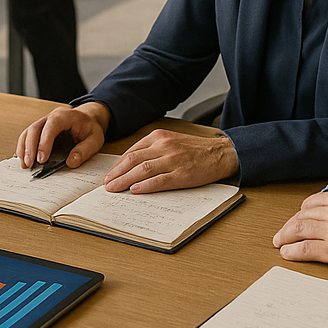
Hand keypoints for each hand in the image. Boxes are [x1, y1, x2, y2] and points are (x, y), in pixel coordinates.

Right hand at [16, 103, 110, 169]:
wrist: (88, 119)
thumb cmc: (91, 128)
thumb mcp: (95, 139)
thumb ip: (85, 151)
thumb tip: (71, 162)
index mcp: (65, 116)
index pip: (51, 126)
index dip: (44, 142)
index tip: (42, 159)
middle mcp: (52, 116)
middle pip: (35, 128)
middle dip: (30, 147)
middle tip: (29, 164)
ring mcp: (44, 122)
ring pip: (28, 132)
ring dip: (24, 148)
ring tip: (24, 165)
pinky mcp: (41, 129)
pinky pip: (28, 136)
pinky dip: (24, 147)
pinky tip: (24, 159)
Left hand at [102, 129, 237, 193]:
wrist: (221, 153)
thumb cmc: (195, 150)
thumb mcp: (171, 141)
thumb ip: (153, 149)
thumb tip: (131, 164)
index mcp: (159, 137)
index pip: (132, 151)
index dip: (118, 164)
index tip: (110, 174)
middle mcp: (164, 146)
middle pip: (133, 160)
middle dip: (117, 173)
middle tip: (107, 184)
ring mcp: (173, 160)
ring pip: (142, 170)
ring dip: (125, 180)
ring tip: (115, 189)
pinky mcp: (182, 174)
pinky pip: (159, 180)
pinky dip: (145, 185)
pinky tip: (135, 190)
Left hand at [272, 188, 327, 277]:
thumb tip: (323, 216)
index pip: (310, 203)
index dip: (299, 214)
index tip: (296, 221)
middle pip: (301, 216)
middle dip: (289, 226)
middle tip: (282, 234)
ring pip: (298, 230)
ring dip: (285, 237)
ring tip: (280, 243)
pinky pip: (304, 248)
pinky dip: (292, 251)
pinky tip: (287, 253)